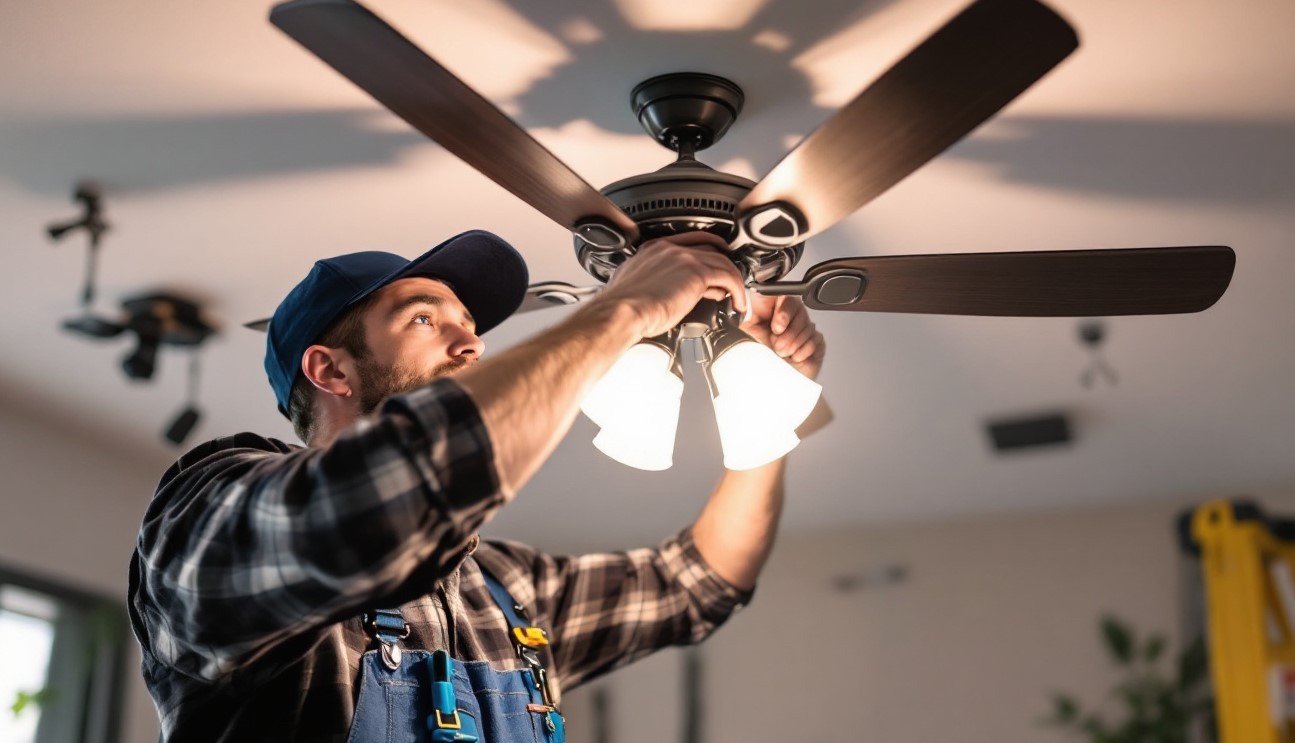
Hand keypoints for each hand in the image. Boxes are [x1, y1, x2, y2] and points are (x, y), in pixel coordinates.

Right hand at [597, 232, 748, 338]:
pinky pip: (728, 276)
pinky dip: (738, 290)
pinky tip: (737, 303)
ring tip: (737, 299)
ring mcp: (683, 258)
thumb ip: (649, 282)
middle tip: (730, 286)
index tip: (719, 259)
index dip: (709, 249)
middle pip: (709, 249)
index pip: (689, 241)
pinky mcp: (696, 273)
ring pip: (722, 262)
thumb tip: (662, 293)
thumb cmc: (620, 308)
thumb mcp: (634, 287)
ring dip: (734, 281)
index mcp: (653, 249)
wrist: (620, 313)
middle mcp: (669, 249)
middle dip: (723, 266)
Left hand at [740, 294, 825, 379]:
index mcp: (766, 312)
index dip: (782, 310)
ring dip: (794, 344)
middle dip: (787, 332)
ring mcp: (802, 329)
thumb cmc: (756, 365)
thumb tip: (748, 302)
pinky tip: (795, 358)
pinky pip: (816, 338)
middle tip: (777, 347)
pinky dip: (804, 351)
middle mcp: (785, 318)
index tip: (776, 327)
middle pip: (797, 308)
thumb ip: (746, 316)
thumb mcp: (745, 337)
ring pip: (807, 324)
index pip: (779, 295)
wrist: (770, 388)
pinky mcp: (815, 342)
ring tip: (783, 354)